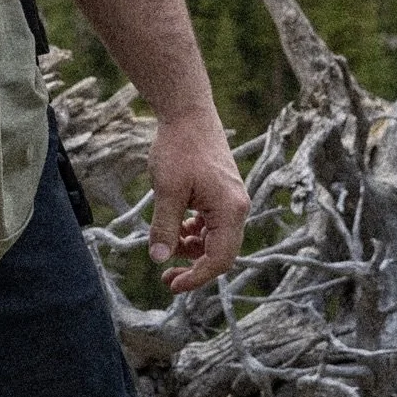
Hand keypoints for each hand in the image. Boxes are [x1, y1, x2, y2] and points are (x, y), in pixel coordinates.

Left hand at [148, 108, 249, 292]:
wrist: (187, 112)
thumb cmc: (179, 147)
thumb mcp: (167, 190)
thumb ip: (165, 227)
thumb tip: (159, 259)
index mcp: (231, 210)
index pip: (220, 259)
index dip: (197, 277)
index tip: (172, 285)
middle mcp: (237, 207)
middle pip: (221, 252)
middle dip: (194, 266)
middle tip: (166, 276)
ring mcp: (231, 200)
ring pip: (215, 239)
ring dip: (192, 248)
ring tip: (167, 242)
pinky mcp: (221, 193)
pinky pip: (212, 224)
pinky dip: (194, 231)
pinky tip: (177, 226)